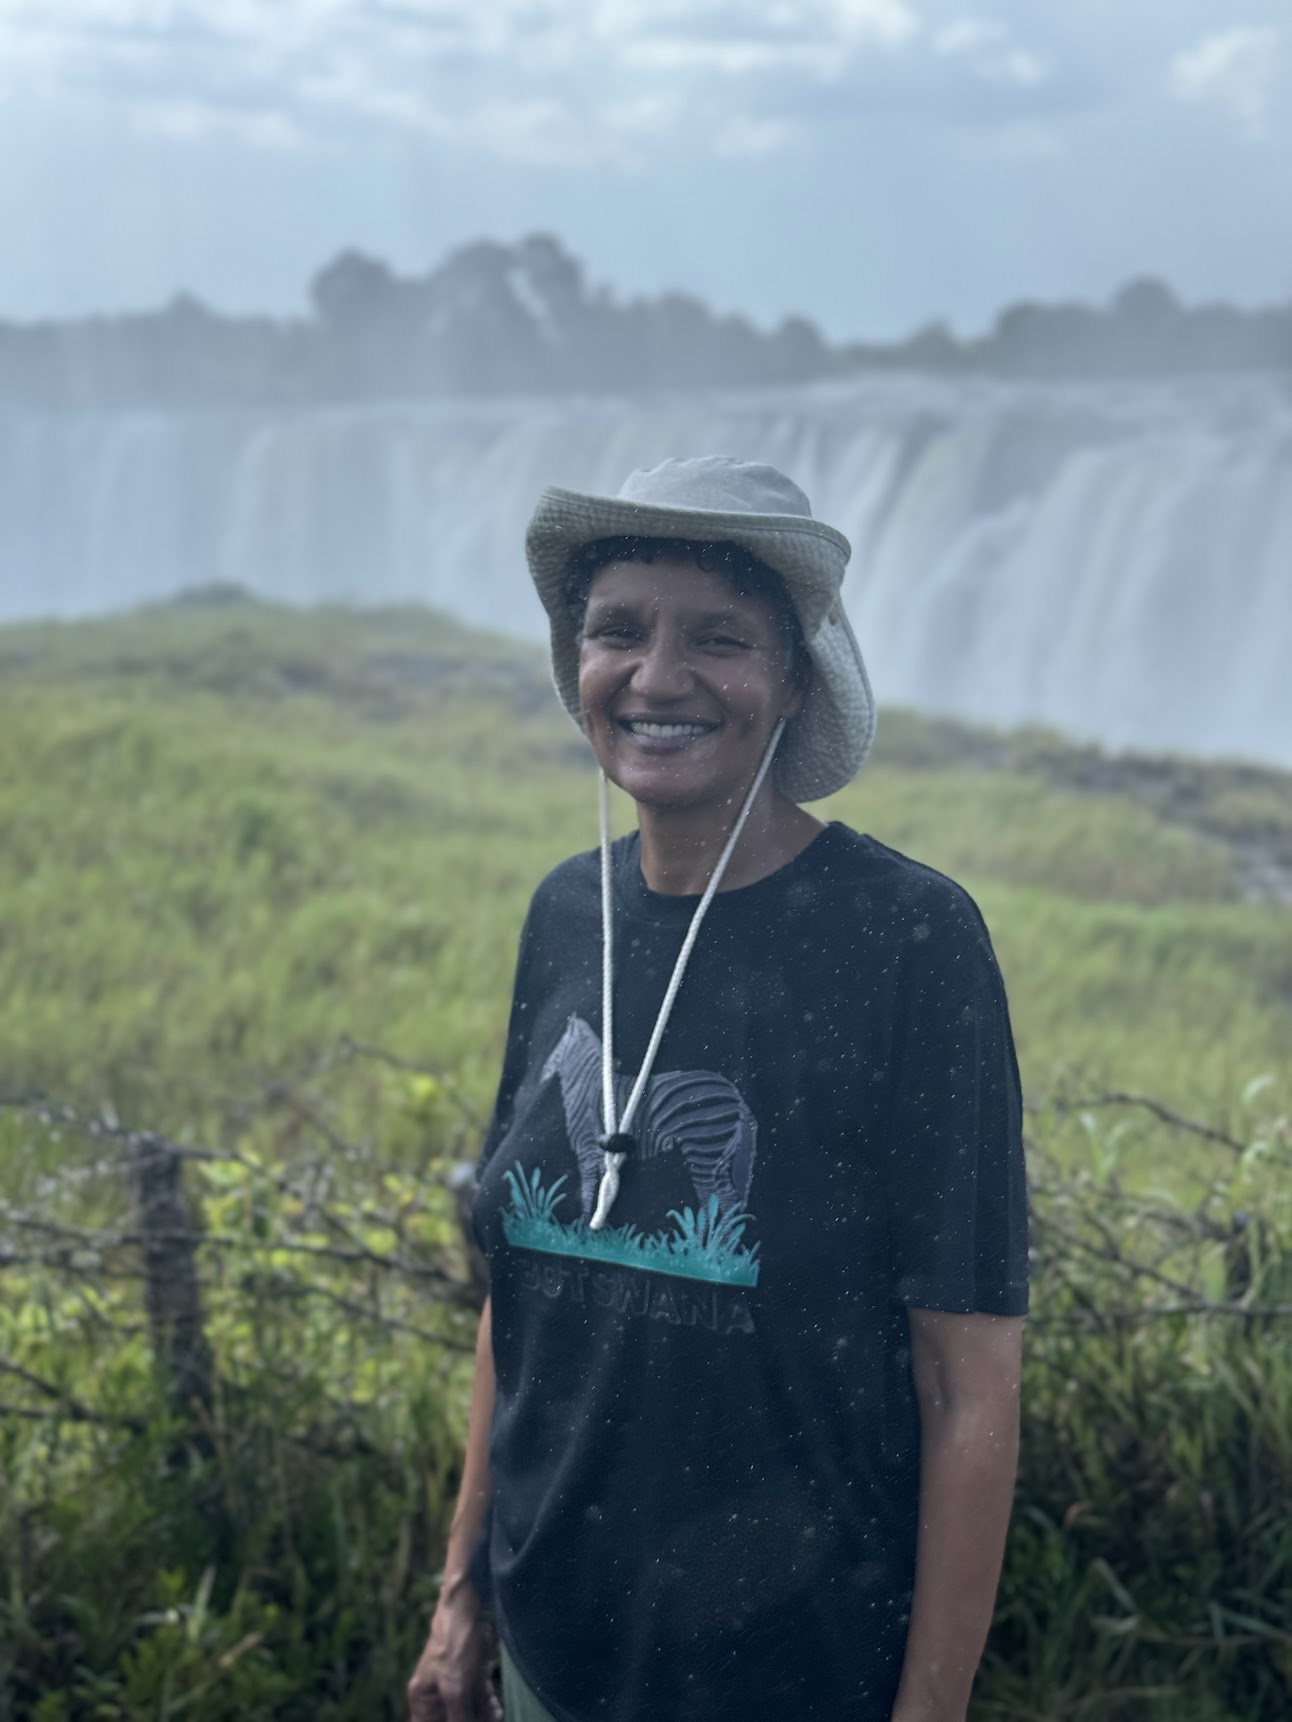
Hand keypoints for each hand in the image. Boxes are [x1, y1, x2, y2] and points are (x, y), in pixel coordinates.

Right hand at [407, 1578, 501, 1721]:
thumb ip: (459, 1720)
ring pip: (469, 1712)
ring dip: (482, 1718)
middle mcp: (436, 1693)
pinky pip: (479, 1699)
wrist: (471, 1607)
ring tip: (495, 1716)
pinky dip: (488, 1706)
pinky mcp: (471, 1674)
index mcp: (422, 1698)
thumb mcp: (456, 1689)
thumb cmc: (455, 1645)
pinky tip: (497, 1709)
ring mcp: (455, 1683)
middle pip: (451, 1721)